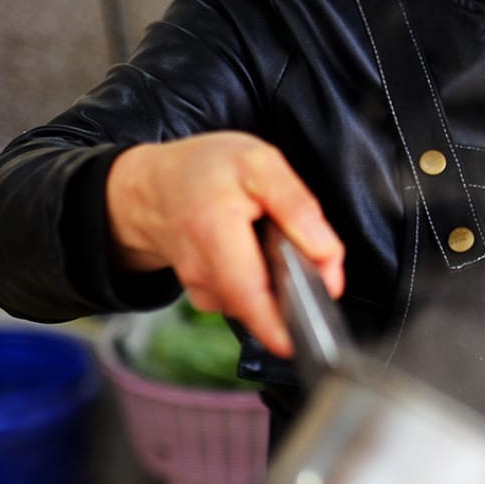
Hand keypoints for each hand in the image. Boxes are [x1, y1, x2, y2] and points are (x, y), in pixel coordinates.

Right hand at [106, 132, 345, 357]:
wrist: (155, 187)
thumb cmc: (208, 171)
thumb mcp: (261, 166)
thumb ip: (300, 212)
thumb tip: (330, 263)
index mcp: (215, 232)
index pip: (252, 296)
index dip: (287, 318)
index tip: (317, 312)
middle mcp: (201, 270)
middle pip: (260, 309)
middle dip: (292, 298)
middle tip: (306, 267)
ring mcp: (199, 289)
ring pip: (256, 306)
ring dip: (277, 286)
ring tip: (270, 246)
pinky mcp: (204, 297)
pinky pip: (245, 302)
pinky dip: (260, 283)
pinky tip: (254, 256)